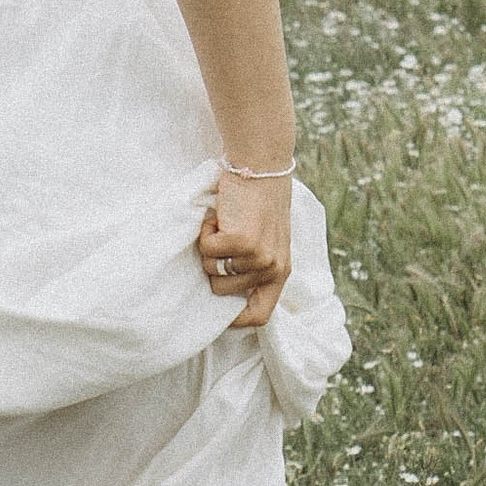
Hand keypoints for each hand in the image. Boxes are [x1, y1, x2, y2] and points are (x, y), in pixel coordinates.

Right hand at [196, 167, 292, 328]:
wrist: (260, 165)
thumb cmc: (257, 201)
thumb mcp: (266, 240)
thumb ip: (254, 267)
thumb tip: (222, 290)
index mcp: (281, 272)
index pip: (261, 315)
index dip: (237, 320)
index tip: (219, 312)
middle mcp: (272, 268)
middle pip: (222, 291)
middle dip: (213, 266)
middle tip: (225, 238)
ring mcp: (258, 256)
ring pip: (211, 269)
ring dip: (210, 245)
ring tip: (226, 223)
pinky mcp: (242, 241)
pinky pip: (207, 250)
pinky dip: (205, 232)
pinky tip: (220, 216)